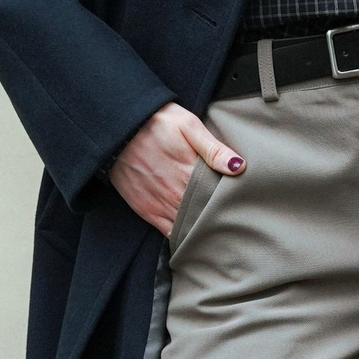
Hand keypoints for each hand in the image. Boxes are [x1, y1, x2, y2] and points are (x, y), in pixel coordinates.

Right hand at [107, 99, 244, 235]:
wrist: (117, 131)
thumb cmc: (155, 123)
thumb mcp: (187, 125)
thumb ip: (212, 148)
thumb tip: (239, 167)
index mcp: (190, 173)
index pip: (218, 196)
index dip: (230, 201)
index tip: (241, 202)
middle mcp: (176, 193)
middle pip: (205, 214)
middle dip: (219, 216)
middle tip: (233, 217)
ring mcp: (160, 205)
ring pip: (189, 226)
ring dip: (202, 227)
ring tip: (216, 227)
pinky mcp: (146, 211)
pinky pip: (169, 232)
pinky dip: (182, 235)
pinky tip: (193, 233)